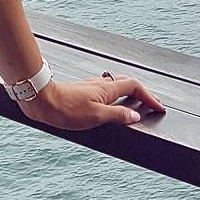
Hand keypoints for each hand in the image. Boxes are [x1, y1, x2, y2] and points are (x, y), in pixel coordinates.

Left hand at [17, 72, 164, 130]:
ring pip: (114, 87)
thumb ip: (117, 115)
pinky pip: (103, 92)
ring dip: (127, 94)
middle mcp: (99, 85)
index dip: (149, 96)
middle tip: (150, 105)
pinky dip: (114, 97)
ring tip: (134, 106)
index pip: (134, 87)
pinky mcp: (80, 92)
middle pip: (126, 84)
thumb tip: (135, 116)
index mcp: (106, 90)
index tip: (158, 107)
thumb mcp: (96, 116)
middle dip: (141, 94)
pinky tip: (109, 105)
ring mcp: (89, 87)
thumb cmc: (65, 109)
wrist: (40, 100)